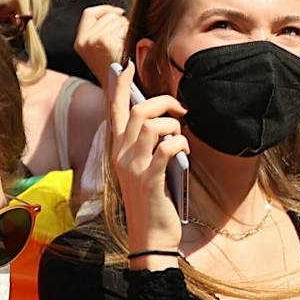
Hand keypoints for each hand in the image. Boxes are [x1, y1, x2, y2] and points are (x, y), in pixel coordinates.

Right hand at [76, 5, 130, 85]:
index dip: (105, 9)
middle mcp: (84, 39)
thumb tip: (117, 13)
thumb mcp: (100, 50)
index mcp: (80, 41)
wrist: (119, 87)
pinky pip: (124, 27)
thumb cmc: (116, 69)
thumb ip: (102, 31)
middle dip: (121, 22)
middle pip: (107, 15)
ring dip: (126, 29)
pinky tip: (128, 48)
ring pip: (117, 20)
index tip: (119, 12)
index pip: (89, 13)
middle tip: (125, 39)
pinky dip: (130, 35)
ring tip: (126, 46)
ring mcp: (94, 40)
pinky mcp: (105, 42)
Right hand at [109, 63, 186, 251]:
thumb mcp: (146, 166)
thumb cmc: (153, 197)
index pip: (114, 109)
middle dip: (164, 102)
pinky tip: (185, 152)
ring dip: (174, 125)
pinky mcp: (149, 179)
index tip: (128, 64)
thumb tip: (166, 120)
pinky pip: (166, 148)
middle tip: (182, 110)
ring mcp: (133, 167)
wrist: (150, 235)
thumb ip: (149, 143)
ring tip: (182, 137)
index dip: (120, 85)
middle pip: (137, 110)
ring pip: (150, 125)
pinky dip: (180, 143)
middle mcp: (120, 154)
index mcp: (118, 149)